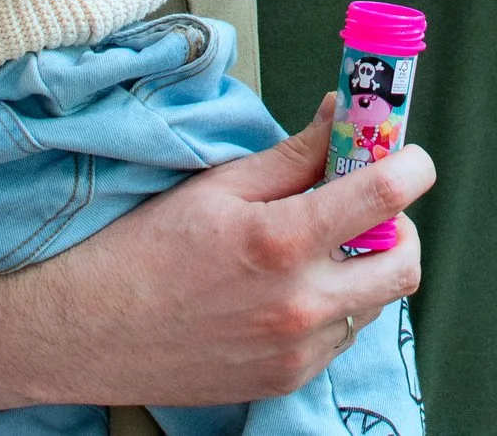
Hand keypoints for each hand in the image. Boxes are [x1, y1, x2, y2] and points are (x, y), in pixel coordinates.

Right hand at [0, 96, 439, 412]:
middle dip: (400, 225)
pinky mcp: (286, 380)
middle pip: (406, 262)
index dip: (411, 165)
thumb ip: (293, 154)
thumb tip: (342, 116)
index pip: (387, 194)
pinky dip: (333, 306)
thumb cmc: (142, 249)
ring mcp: (297, 351)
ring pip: (376, 301)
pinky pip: (341, 337)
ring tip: (316, 247)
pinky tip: (287, 288)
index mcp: (282, 240)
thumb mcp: (219, 185)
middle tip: (368, 206)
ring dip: (364, 267)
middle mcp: (300, 304)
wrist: (85, 332)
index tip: (407, 155)